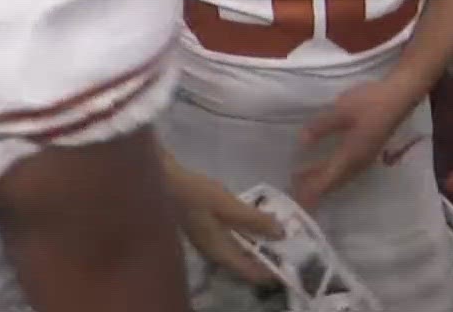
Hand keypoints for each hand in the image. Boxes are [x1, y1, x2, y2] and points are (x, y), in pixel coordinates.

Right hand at [166, 159, 284, 284]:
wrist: (160, 178)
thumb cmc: (193, 194)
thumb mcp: (228, 205)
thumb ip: (255, 220)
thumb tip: (282, 234)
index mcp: (220, 253)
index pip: (251, 274)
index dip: (272, 270)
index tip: (292, 259)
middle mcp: (214, 251)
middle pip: (246, 261)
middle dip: (267, 253)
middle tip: (290, 240)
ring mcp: (207, 237)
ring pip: (239, 247)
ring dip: (257, 240)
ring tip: (277, 227)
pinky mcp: (203, 224)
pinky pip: (232, 235)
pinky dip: (246, 230)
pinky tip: (253, 215)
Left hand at [291, 76, 422, 208]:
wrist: (398, 97)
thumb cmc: (369, 102)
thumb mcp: (341, 111)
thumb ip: (321, 127)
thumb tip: (301, 142)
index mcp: (352, 154)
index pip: (328, 178)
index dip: (313, 190)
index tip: (299, 200)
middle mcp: (359, 161)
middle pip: (334, 181)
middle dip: (315, 189)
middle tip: (294, 193)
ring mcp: (365, 156)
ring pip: (340, 176)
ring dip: (323, 181)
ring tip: (302, 182)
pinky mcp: (366, 150)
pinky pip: (346, 169)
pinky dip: (331, 173)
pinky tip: (323, 168)